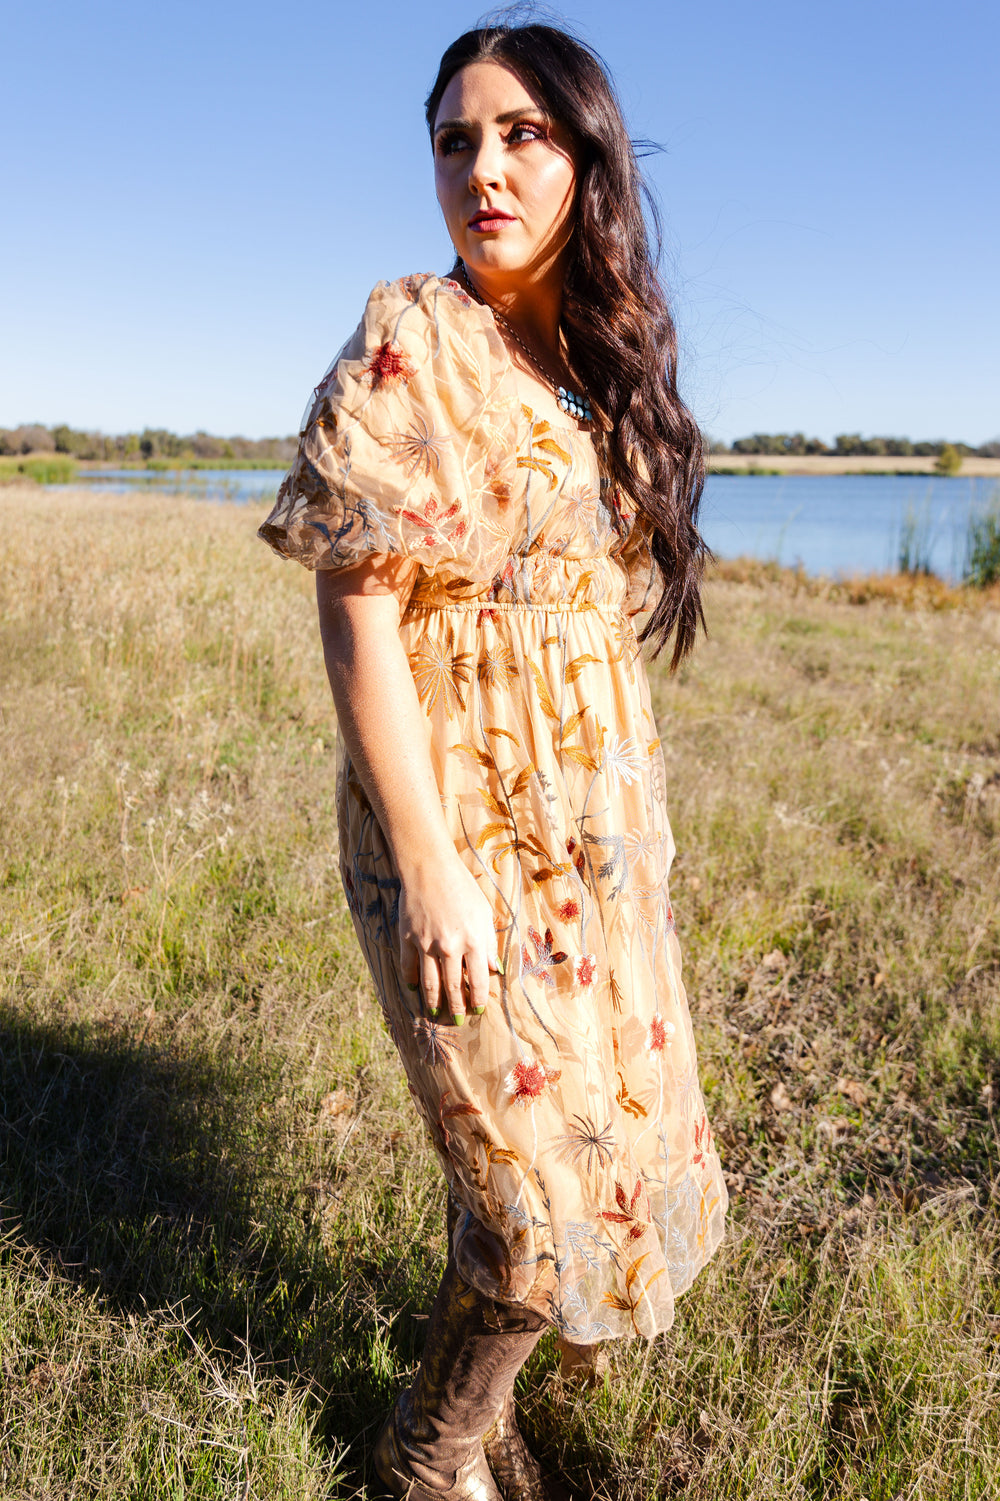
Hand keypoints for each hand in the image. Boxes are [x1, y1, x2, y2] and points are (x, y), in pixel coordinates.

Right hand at [397, 852, 500, 1024]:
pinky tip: (414, 990)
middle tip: (456, 1021)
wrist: (429, 867)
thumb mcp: (484, 913)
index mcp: (473, 940)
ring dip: (433, 1001)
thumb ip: (489, 943)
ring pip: (430, 982)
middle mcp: (450, 946)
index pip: (476, 980)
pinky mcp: (408, 937)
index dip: (477, 999)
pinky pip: (409, 966)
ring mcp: (426, 943)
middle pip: (452, 986)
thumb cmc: (462, 887)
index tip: (478, 1010)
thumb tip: (494, 969)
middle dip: (456, 1007)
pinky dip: (411, 981)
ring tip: (435, 1013)